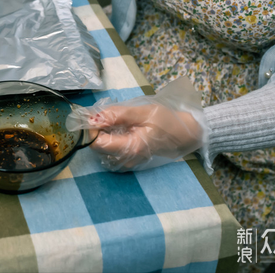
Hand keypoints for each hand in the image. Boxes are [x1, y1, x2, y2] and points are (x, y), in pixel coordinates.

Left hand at [88, 103, 202, 171]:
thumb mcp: (143, 112)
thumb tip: (93, 118)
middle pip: (97, 146)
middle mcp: (126, 161)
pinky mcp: (127, 161)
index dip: (91, 129)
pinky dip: (110, 137)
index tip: (92, 115)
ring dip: (103, 133)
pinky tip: (120, 128)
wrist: (184, 134)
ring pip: (102, 148)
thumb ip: (117, 115)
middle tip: (106, 114)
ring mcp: (126, 162)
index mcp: (130, 149)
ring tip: (116, 121)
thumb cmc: (166, 121)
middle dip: (97, 129)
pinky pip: (110, 150)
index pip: (97, 143)